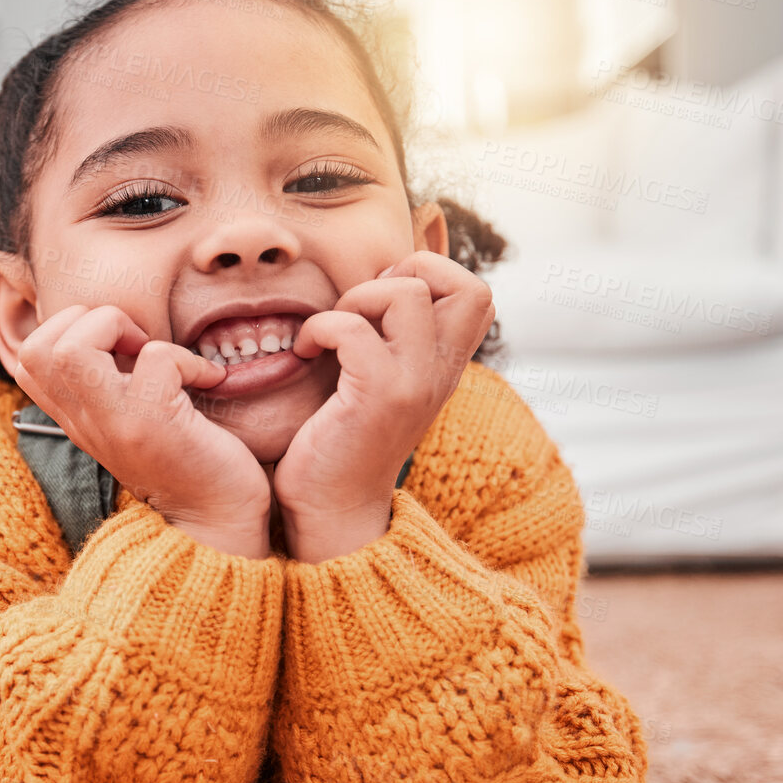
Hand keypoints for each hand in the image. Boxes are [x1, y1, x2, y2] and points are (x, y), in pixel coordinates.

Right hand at [13, 304, 273, 558]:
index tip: (118, 345)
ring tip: (154, 352)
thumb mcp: (132, 418)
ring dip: (119, 326)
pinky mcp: (153, 425)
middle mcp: (84, 421)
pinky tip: (208, 380)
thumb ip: (111, 383)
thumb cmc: (188, 463)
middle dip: (90, 318)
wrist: (218, 524)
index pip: (27, 357)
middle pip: (36, 347)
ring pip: (72, 349)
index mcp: (76, 416)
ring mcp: (114, 424)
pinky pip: (156, 357)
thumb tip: (118, 325)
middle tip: (135, 342)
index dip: (68, 328)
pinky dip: (189, 358)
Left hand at [271, 251, 494, 563]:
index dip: (429, 275)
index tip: (381, 303)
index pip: (478, 293)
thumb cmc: (342, 440)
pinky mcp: (377, 398)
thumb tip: (380, 281)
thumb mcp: (383, 383)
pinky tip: (305, 351)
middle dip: (406, 273)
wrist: (332, 510)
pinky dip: (320, 327)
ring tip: (332, 330)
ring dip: (358, 297)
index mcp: (445, 367)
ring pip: (408, 294)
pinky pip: (352, 329)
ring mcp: (413, 385)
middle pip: (467, 285)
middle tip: (363, 307)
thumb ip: (394, 340)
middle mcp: (441, 374)